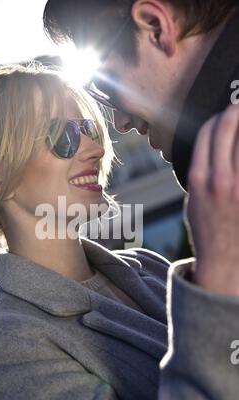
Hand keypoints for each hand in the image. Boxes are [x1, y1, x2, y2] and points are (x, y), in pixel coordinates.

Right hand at [184, 103, 238, 295]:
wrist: (224, 262)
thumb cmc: (208, 231)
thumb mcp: (193, 202)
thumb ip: (201, 173)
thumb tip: (212, 147)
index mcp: (198, 179)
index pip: (206, 133)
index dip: (216, 117)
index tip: (224, 114)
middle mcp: (220, 179)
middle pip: (228, 127)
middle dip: (237, 110)